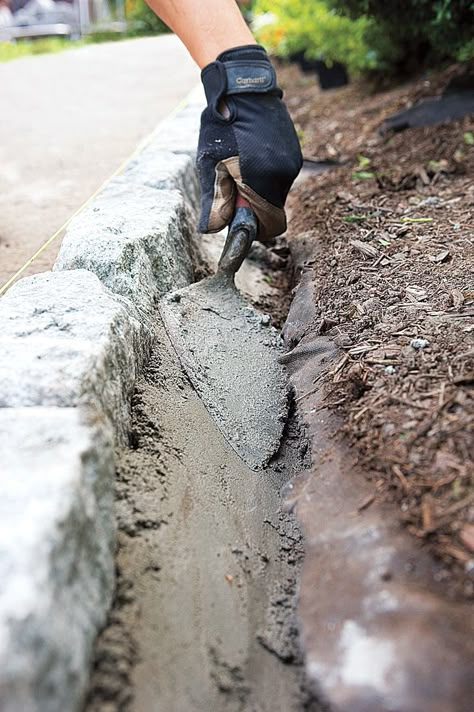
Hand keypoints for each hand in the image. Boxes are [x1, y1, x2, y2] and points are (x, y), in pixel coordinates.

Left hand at [197, 45, 302, 240]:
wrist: (243, 88)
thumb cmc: (221, 127)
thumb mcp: (209, 164)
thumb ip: (214, 200)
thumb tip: (212, 230)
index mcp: (264, 179)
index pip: (270, 223)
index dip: (255, 227)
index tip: (240, 222)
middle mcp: (284, 173)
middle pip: (272, 208)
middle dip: (253, 205)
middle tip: (232, 187)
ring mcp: (293, 162)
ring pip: (276, 192)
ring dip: (259, 187)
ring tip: (240, 164)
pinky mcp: (295, 152)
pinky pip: (281, 175)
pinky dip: (266, 173)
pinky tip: (252, 154)